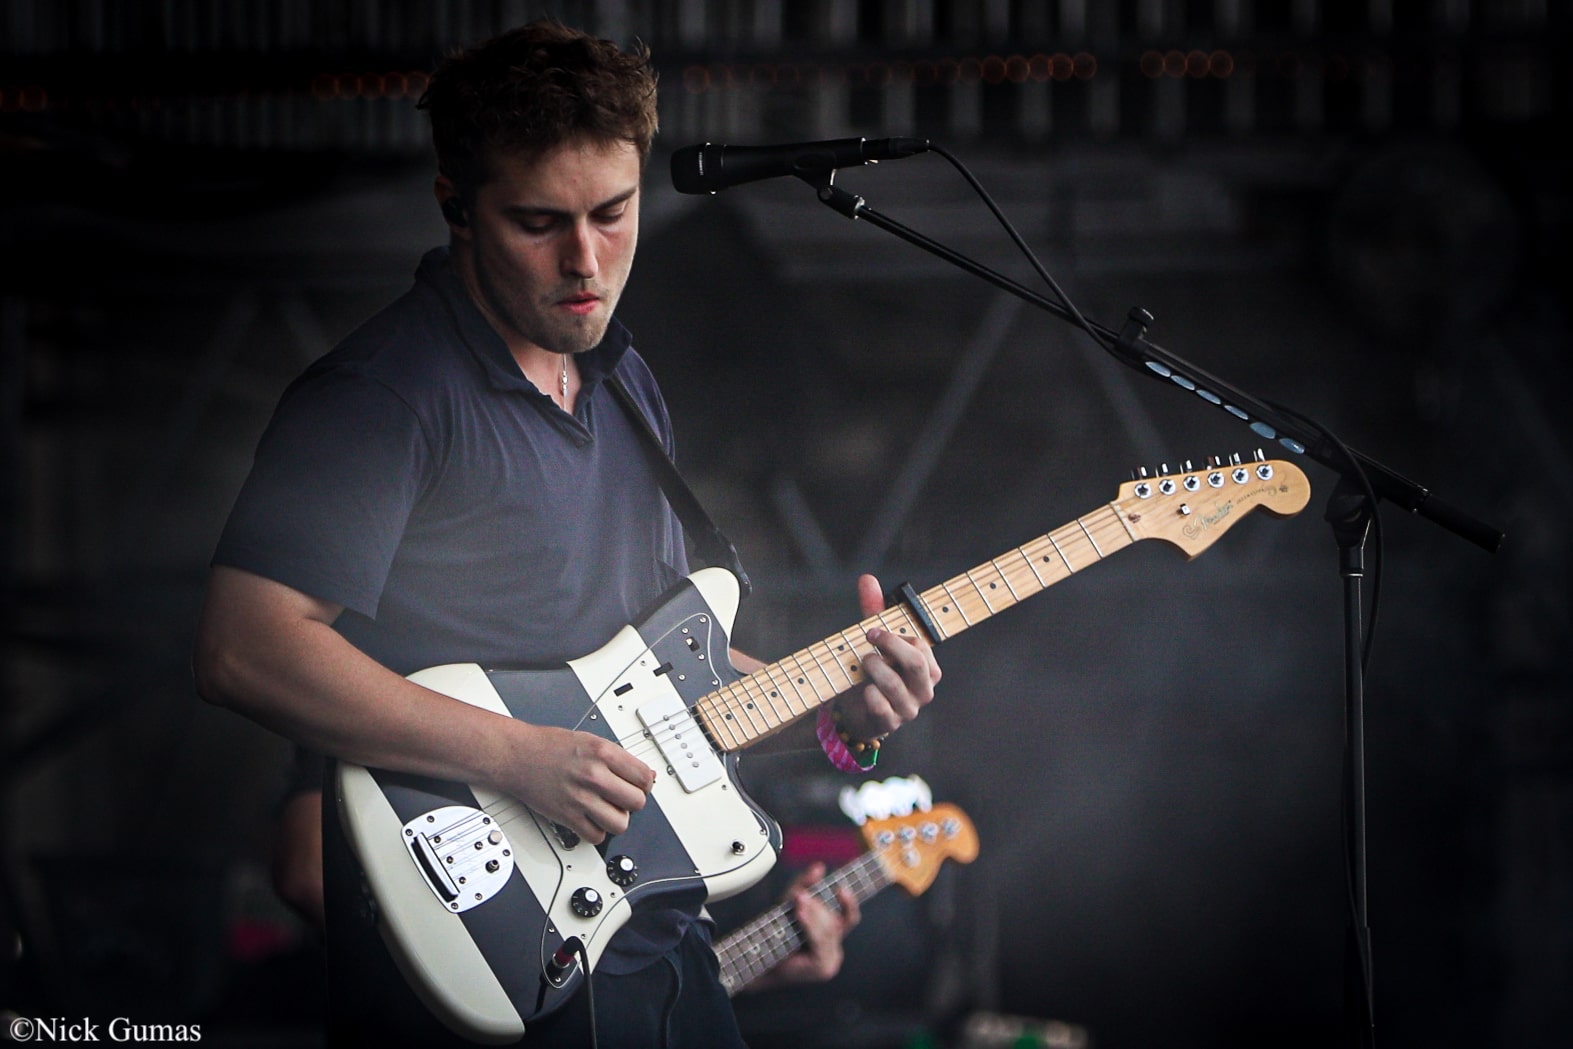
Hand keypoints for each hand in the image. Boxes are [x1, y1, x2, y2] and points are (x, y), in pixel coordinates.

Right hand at [493, 723, 655, 844]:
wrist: (516, 755)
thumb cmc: (548, 746)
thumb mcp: (590, 740)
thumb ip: (618, 758)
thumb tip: (644, 774)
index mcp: (603, 752)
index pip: (645, 777)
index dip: (645, 784)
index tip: (638, 786)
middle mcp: (594, 775)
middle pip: (637, 802)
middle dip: (632, 802)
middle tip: (622, 798)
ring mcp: (581, 797)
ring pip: (620, 823)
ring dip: (617, 820)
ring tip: (608, 811)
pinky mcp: (567, 816)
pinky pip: (596, 836)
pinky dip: (596, 832)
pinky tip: (591, 820)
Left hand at [765, 863, 859, 985]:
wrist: (758, 959)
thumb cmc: (774, 935)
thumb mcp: (789, 904)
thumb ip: (804, 885)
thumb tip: (819, 867)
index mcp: (832, 937)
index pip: (849, 918)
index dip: (849, 903)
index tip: (841, 888)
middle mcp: (835, 950)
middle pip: (836, 921)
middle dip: (818, 906)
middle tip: (801, 895)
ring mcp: (831, 961)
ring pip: (829, 930)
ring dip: (813, 913)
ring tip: (799, 901)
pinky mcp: (822, 967)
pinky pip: (821, 942)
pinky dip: (811, 925)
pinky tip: (800, 914)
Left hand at [836, 574, 941, 741]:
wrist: (858, 710)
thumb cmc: (874, 671)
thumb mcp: (876, 641)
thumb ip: (875, 611)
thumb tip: (867, 579)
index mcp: (928, 668)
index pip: (922, 647)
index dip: (896, 636)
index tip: (872, 630)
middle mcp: (923, 690)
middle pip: (916, 665)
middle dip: (890, 647)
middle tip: (869, 639)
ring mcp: (908, 709)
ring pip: (895, 686)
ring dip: (874, 668)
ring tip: (863, 662)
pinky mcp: (890, 724)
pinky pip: (881, 708)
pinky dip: (869, 695)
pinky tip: (862, 689)